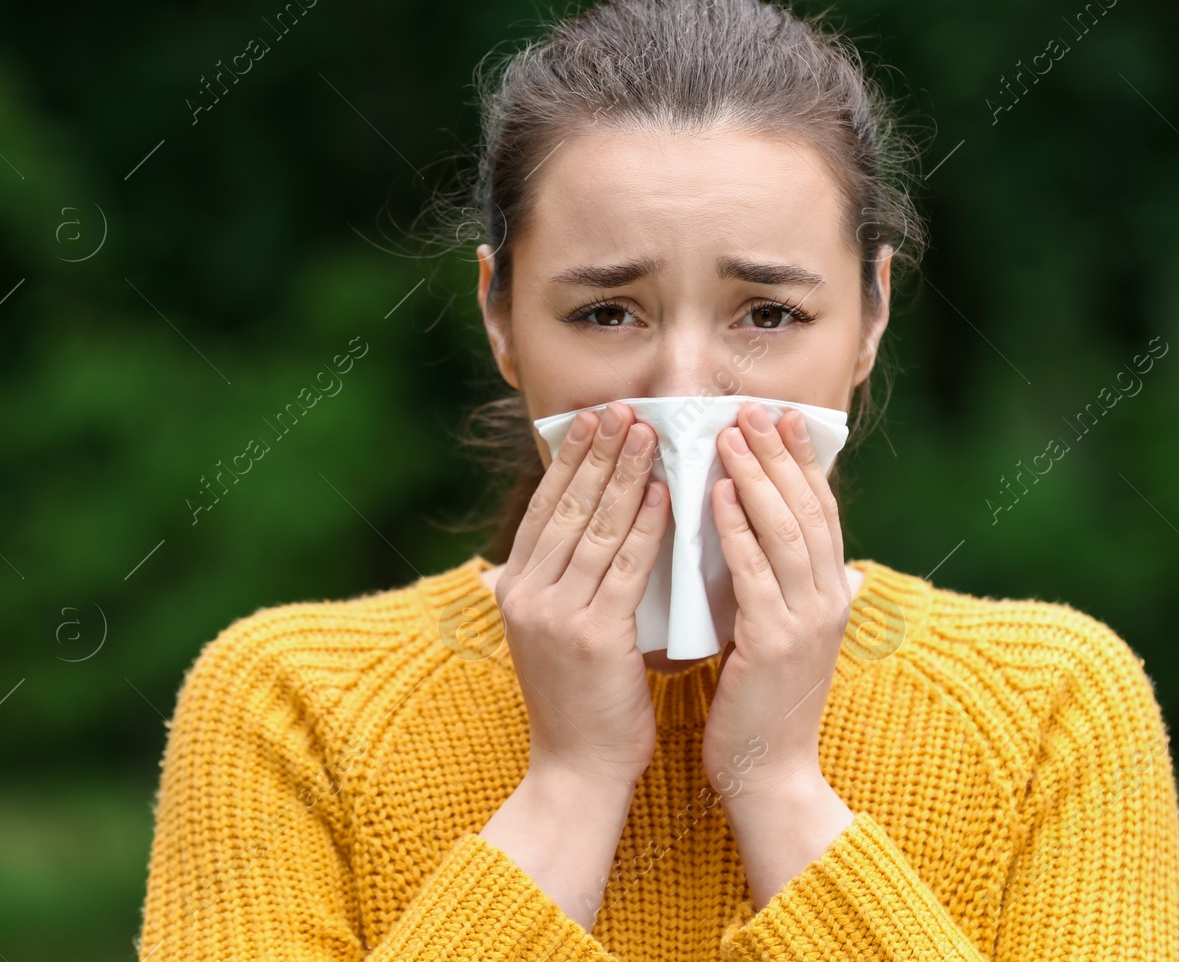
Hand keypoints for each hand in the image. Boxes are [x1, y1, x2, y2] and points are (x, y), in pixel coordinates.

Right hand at [494, 401, 669, 790]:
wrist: (576, 770)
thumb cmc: (579, 700)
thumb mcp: (552, 632)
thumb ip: (560, 582)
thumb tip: (576, 531)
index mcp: (513, 588)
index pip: (546, 506)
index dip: (571, 459)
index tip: (595, 418)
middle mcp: (525, 594)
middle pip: (568, 505)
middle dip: (600, 452)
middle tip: (625, 408)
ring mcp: (555, 614)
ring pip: (597, 528)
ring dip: (626, 474)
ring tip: (649, 434)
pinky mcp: (591, 636)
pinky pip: (625, 567)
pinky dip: (647, 525)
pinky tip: (665, 494)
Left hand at [702, 402, 852, 800]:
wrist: (770, 775)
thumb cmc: (765, 706)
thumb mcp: (787, 638)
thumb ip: (793, 593)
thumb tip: (825, 563)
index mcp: (833, 595)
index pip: (823, 511)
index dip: (804, 462)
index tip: (784, 418)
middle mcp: (830, 600)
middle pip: (809, 508)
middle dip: (781, 454)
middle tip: (755, 409)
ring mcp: (807, 620)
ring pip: (785, 530)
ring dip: (756, 477)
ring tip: (731, 435)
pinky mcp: (775, 642)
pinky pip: (754, 572)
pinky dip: (735, 529)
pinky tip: (714, 495)